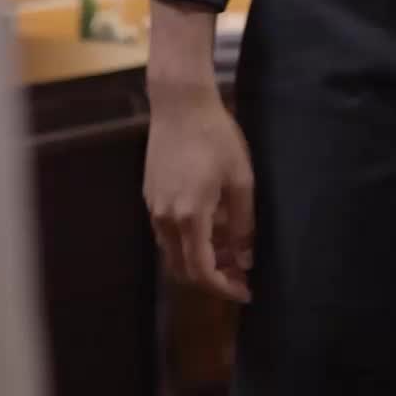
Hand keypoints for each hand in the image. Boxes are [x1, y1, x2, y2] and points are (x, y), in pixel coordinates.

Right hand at [145, 87, 254, 304]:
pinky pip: (166, 232)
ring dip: (198, 259)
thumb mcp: (240, 179)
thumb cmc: (215, 137)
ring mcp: (153, 207)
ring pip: (173, 251)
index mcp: (190, 218)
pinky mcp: (150, 194)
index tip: (246, 291)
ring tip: (229, 249)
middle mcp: (165, 219)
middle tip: (239, 273)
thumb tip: (246, 259)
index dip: (224, 288)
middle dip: (212, 278)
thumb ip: (243, 224)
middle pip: (183, 269)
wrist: (180, 103)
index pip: (202, 272)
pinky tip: (210, 224)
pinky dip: (187, 240)